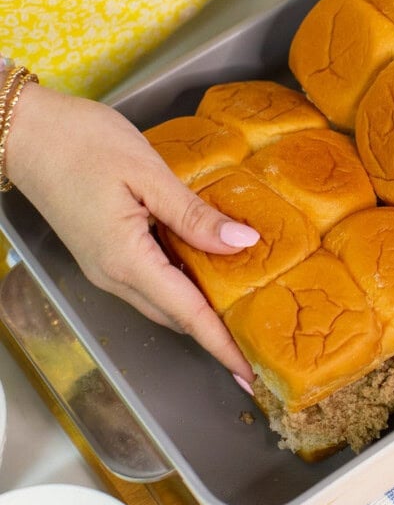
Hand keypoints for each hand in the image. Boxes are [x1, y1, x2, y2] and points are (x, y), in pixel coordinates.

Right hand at [6, 84, 257, 381]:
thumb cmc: (83, 143)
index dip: (221, 343)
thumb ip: (193, 214)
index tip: (249, 373)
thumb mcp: (148, 174)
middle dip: (215, 332)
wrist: (25, 131)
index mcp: (127, 260)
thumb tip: (243, 242)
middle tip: (257, 335)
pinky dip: (180, 284)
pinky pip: (149, 281)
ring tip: (240, 307)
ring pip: (161, 300)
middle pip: (176, 315)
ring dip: (198, 310)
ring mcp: (104, 267)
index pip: (187, 314)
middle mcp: (114, 275)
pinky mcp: (102, 253)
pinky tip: (206, 267)